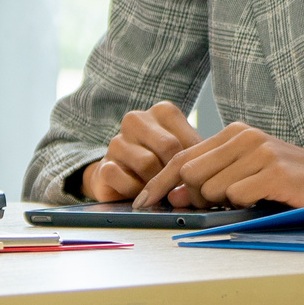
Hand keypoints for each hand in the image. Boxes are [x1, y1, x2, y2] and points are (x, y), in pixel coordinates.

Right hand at [80, 102, 199, 203]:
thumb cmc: (164, 167)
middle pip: (168, 146)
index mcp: (162, 112)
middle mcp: (136, 120)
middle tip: (177, 186)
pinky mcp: (103, 166)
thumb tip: (201, 174)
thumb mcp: (187, 156)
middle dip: (175, 172)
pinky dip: (134, 191)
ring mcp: (117, 141)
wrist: (126, 182)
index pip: (188, 139)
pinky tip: (137, 192)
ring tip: (157, 190)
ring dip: (156, 183)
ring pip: (146, 162)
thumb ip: (196, 158)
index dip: (193, 164)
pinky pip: (122, 178)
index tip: (191, 176)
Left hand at [146, 123, 303, 208]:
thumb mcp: (248, 174)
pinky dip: (246, 206)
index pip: (181, 157)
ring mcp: (259, 152)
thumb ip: (210, 180)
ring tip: (251, 200)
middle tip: (219, 206)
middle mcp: (244, 137)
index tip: (143, 201)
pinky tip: (265, 199)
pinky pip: (237, 196)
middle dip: (196, 197)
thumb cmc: (292, 181)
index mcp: (234, 133)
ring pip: (211, 188)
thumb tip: (172, 196)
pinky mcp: (274, 171)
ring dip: (225, 203)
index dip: (159, 181)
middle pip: (190, 174)